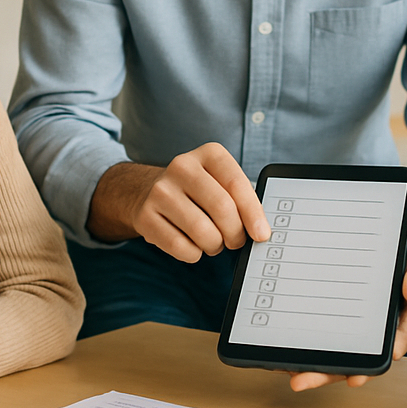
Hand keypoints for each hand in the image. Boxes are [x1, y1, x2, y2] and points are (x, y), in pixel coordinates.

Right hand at [89, 144, 269, 260]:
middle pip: (222, 209)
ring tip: (214, 242)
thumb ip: (241, 198)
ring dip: (215, 246)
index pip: (237, 184)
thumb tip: (260, 231)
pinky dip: (194, 254)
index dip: (253, 213)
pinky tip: (193, 245)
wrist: (146, 190)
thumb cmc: (196, 189)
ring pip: (202, 232)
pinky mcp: (145, 216)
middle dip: (236, 234)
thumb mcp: (220, 180)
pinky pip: (180, 247)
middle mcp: (182, 166)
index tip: (261, 234)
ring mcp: (160, 191)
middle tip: (236, 241)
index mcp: (208, 153)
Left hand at [287, 223, 406, 391]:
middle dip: (332, 371)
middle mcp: (389, 327)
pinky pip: (337, 328)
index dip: (374, 363)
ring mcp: (372, 322)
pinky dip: (317, 338)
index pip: (393, 345)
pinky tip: (293, 344)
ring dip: (319, 362)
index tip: (355, 378)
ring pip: (345, 348)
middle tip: (302, 381)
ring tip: (289, 371)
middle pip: (361, 356)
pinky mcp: (358, 312)